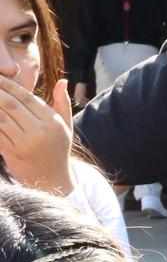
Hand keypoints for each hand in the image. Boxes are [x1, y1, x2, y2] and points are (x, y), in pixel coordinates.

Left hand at [0, 75, 72, 194]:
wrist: (53, 180)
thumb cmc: (58, 149)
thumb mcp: (65, 126)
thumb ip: (62, 102)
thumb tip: (62, 81)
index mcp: (52, 122)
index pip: (26, 97)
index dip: (9, 85)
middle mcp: (40, 131)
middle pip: (11, 104)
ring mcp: (25, 143)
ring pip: (0, 117)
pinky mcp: (12, 153)